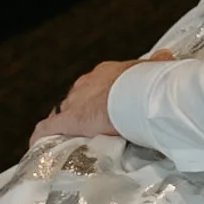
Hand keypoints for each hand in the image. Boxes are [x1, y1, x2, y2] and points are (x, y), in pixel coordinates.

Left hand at [29, 50, 171, 145]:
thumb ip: (156, 66)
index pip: (97, 85)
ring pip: (63, 113)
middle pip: (79, 99)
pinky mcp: (67, 120)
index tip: (108, 109)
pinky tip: (38, 145)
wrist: (137, 93)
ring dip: (66, 126)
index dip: (101, 98)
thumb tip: (166, 58)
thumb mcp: (153, 71)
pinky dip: (42, 137)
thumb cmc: (147, 82)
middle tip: (94, 128)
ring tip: (71, 140)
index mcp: (105, 73)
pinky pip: (47, 128)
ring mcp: (75, 102)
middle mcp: (86, 84)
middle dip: (84, 112)